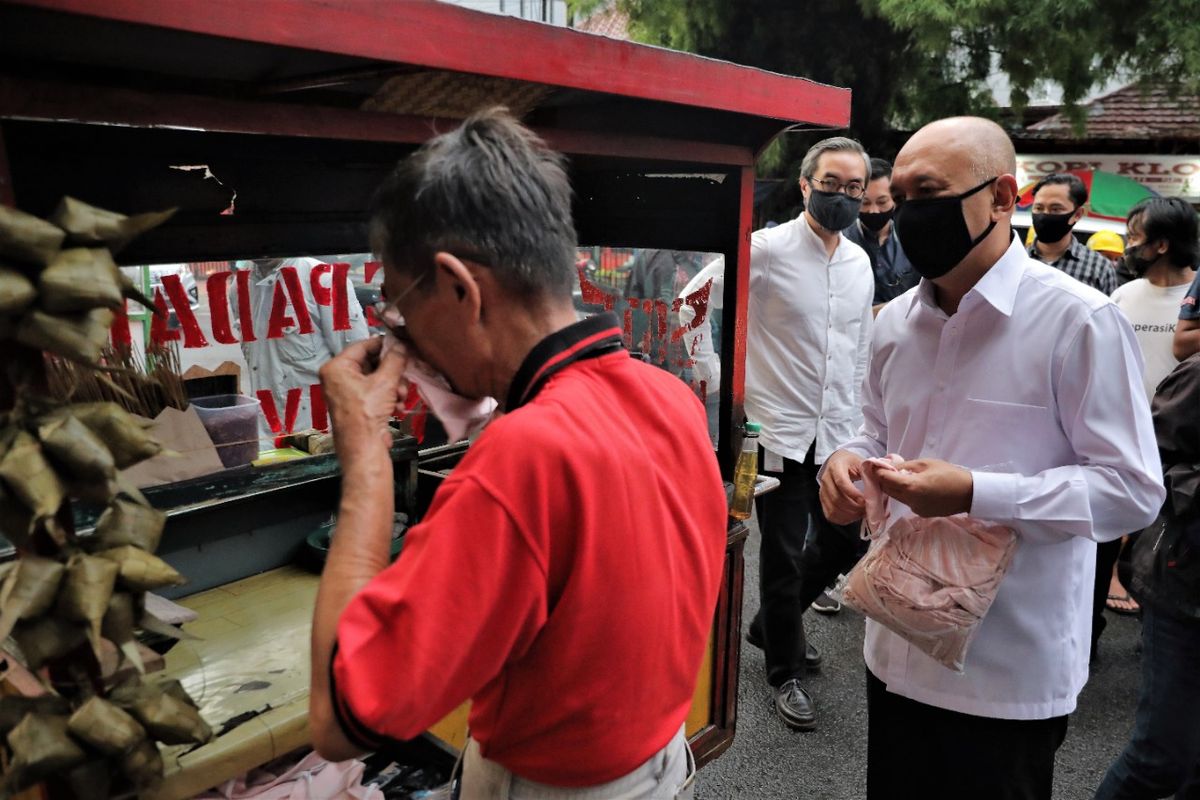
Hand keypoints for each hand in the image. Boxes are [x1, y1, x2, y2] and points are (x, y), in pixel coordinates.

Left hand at [319, 336, 409, 454]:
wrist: (364, 448)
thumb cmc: (366, 415)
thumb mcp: (385, 381)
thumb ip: (395, 359)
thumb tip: (401, 345)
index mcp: (336, 368)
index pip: (363, 346)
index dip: (384, 345)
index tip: (402, 345)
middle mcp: (338, 378)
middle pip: (371, 363)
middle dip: (392, 371)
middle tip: (404, 375)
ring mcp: (347, 392)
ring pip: (377, 378)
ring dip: (394, 385)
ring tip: (401, 395)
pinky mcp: (357, 405)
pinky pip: (376, 392)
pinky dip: (388, 396)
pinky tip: (397, 405)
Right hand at [819, 449, 865, 523]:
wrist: (839, 462)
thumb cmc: (852, 463)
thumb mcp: (862, 463)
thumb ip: (870, 472)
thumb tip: (882, 480)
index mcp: (836, 466)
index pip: (841, 482)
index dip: (853, 493)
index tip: (864, 501)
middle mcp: (826, 479)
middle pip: (836, 498)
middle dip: (853, 507)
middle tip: (867, 509)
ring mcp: (823, 491)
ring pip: (833, 508)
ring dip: (849, 514)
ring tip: (862, 513)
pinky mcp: (823, 500)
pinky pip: (830, 514)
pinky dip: (843, 519)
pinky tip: (854, 516)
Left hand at [872, 458, 972, 517]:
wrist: (969, 493)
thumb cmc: (949, 474)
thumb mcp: (926, 464)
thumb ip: (904, 466)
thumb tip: (887, 465)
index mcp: (911, 487)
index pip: (885, 479)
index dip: (878, 471)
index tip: (874, 464)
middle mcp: (910, 501)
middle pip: (887, 490)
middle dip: (884, 480)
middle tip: (884, 469)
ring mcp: (915, 509)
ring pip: (896, 497)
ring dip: (894, 487)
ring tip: (898, 476)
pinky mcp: (921, 513)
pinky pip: (907, 502)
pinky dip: (905, 494)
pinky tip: (913, 487)